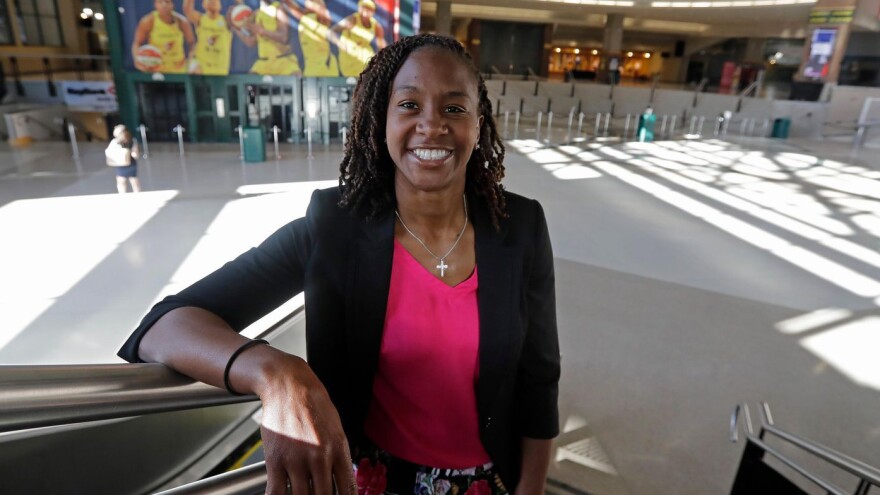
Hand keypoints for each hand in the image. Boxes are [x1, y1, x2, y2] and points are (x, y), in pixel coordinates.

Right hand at [257, 355, 356, 494]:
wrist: (289, 386)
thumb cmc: (313, 405)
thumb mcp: (336, 430)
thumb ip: (339, 458)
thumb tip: (343, 484)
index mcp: (338, 450)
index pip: (347, 489)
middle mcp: (319, 457)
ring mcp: (296, 460)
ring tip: (303, 494)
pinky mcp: (275, 461)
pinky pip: (276, 492)